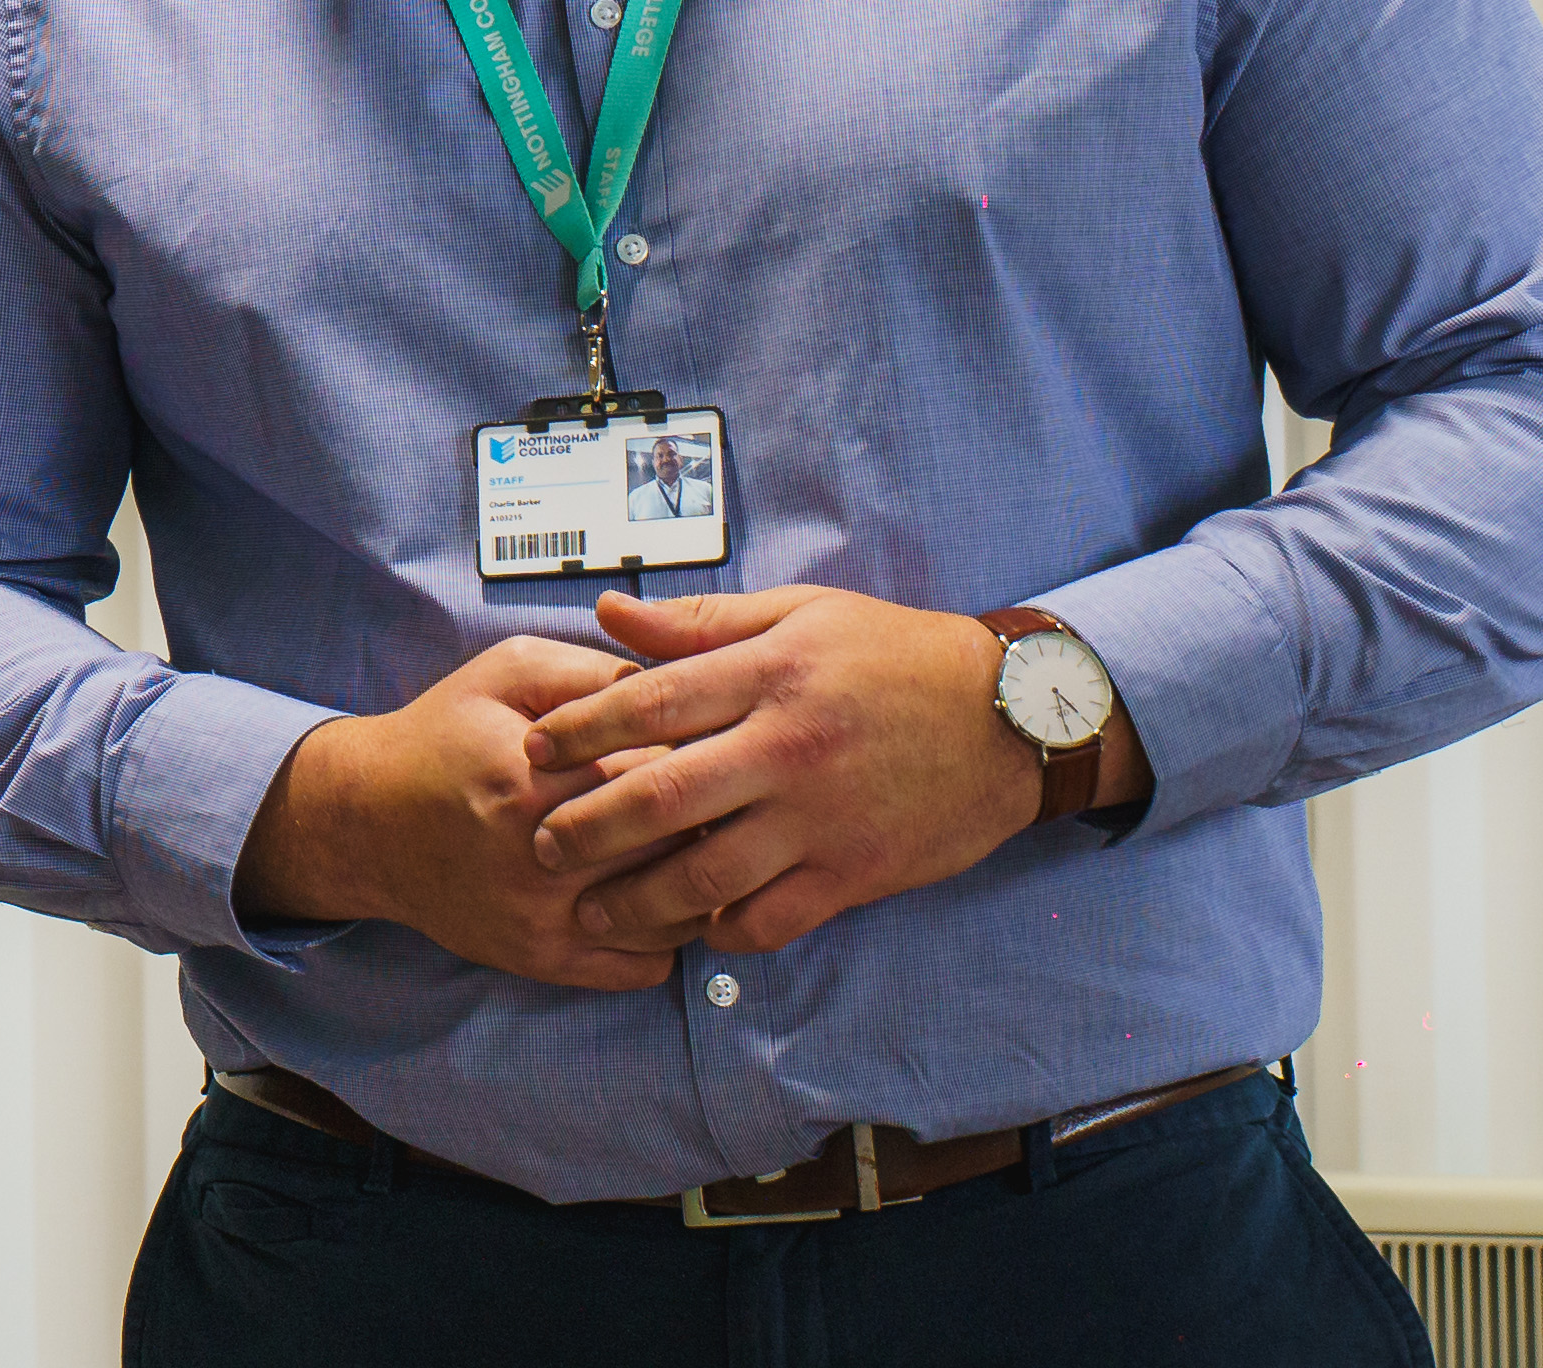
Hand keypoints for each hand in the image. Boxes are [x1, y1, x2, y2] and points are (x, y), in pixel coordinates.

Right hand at [231, 635, 695, 991]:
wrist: (369, 821)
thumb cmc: (446, 736)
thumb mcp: (508, 672)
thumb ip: (595, 672)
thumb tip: (680, 687)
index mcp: (533, 778)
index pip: (664, 771)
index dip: (701, 752)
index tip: (711, 741)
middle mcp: (539, 858)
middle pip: (678, 844)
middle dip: (712, 816)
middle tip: (721, 792)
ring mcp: (542, 920)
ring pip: (676, 912)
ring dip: (702, 879)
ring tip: (696, 841)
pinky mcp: (543, 960)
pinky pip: (646, 966)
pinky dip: (670, 934)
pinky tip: (661, 892)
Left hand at [518, 587, 1144, 956]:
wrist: (1013, 718)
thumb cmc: (896, 656)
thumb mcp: (801, 614)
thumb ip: (700, 623)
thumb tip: (608, 612)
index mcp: (768, 675)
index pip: (649, 704)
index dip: (579, 728)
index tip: (530, 749)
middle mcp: (786, 749)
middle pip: (659, 796)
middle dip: (585, 827)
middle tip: (539, 846)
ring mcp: (819, 819)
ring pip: (706, 872)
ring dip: (636, 899)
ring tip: (591, 911)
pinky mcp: (854, 872)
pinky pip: (770, 918)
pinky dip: (721, 930)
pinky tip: (688, 929)